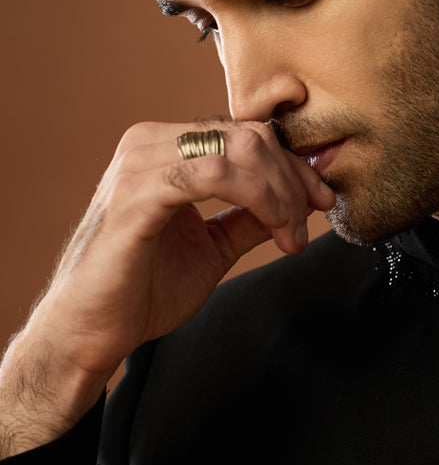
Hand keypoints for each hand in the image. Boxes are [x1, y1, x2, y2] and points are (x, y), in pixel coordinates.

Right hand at [0, 120, 332, 454]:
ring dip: (280, 193)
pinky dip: (258, 198)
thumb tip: (301, 199)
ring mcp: (140, 164)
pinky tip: (272, 230)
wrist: (90, 331)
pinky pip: (212, 174)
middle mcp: (150, 143)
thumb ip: (250, 217)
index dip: (292, 166)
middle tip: (306, 227)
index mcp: (165, 149)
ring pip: (238, 148)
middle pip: (249, 135)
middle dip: (292, 180)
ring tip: (290, 236)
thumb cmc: (142, 289)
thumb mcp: (213, 246)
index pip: (246, 134)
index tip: (321, 202)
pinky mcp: (136, 194)